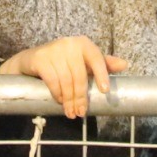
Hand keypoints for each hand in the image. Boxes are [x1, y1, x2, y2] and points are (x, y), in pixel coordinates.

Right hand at [0, 36, 124, 117]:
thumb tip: (125, 64)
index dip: (102, 74)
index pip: (96, 58)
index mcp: (83, 44)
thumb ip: (102, 63)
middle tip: (81, 113)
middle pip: (80, 75)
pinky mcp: (41, 58)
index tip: (105, 91)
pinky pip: (52, 80)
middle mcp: (69, 43)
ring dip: (69, 100)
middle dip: (81, 97)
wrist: (31, 61)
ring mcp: (54, 49)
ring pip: (66, 81)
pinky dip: (57, 94)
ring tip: (71, 112)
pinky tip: (59, 101)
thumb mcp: (82, 62)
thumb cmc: (62, 63)